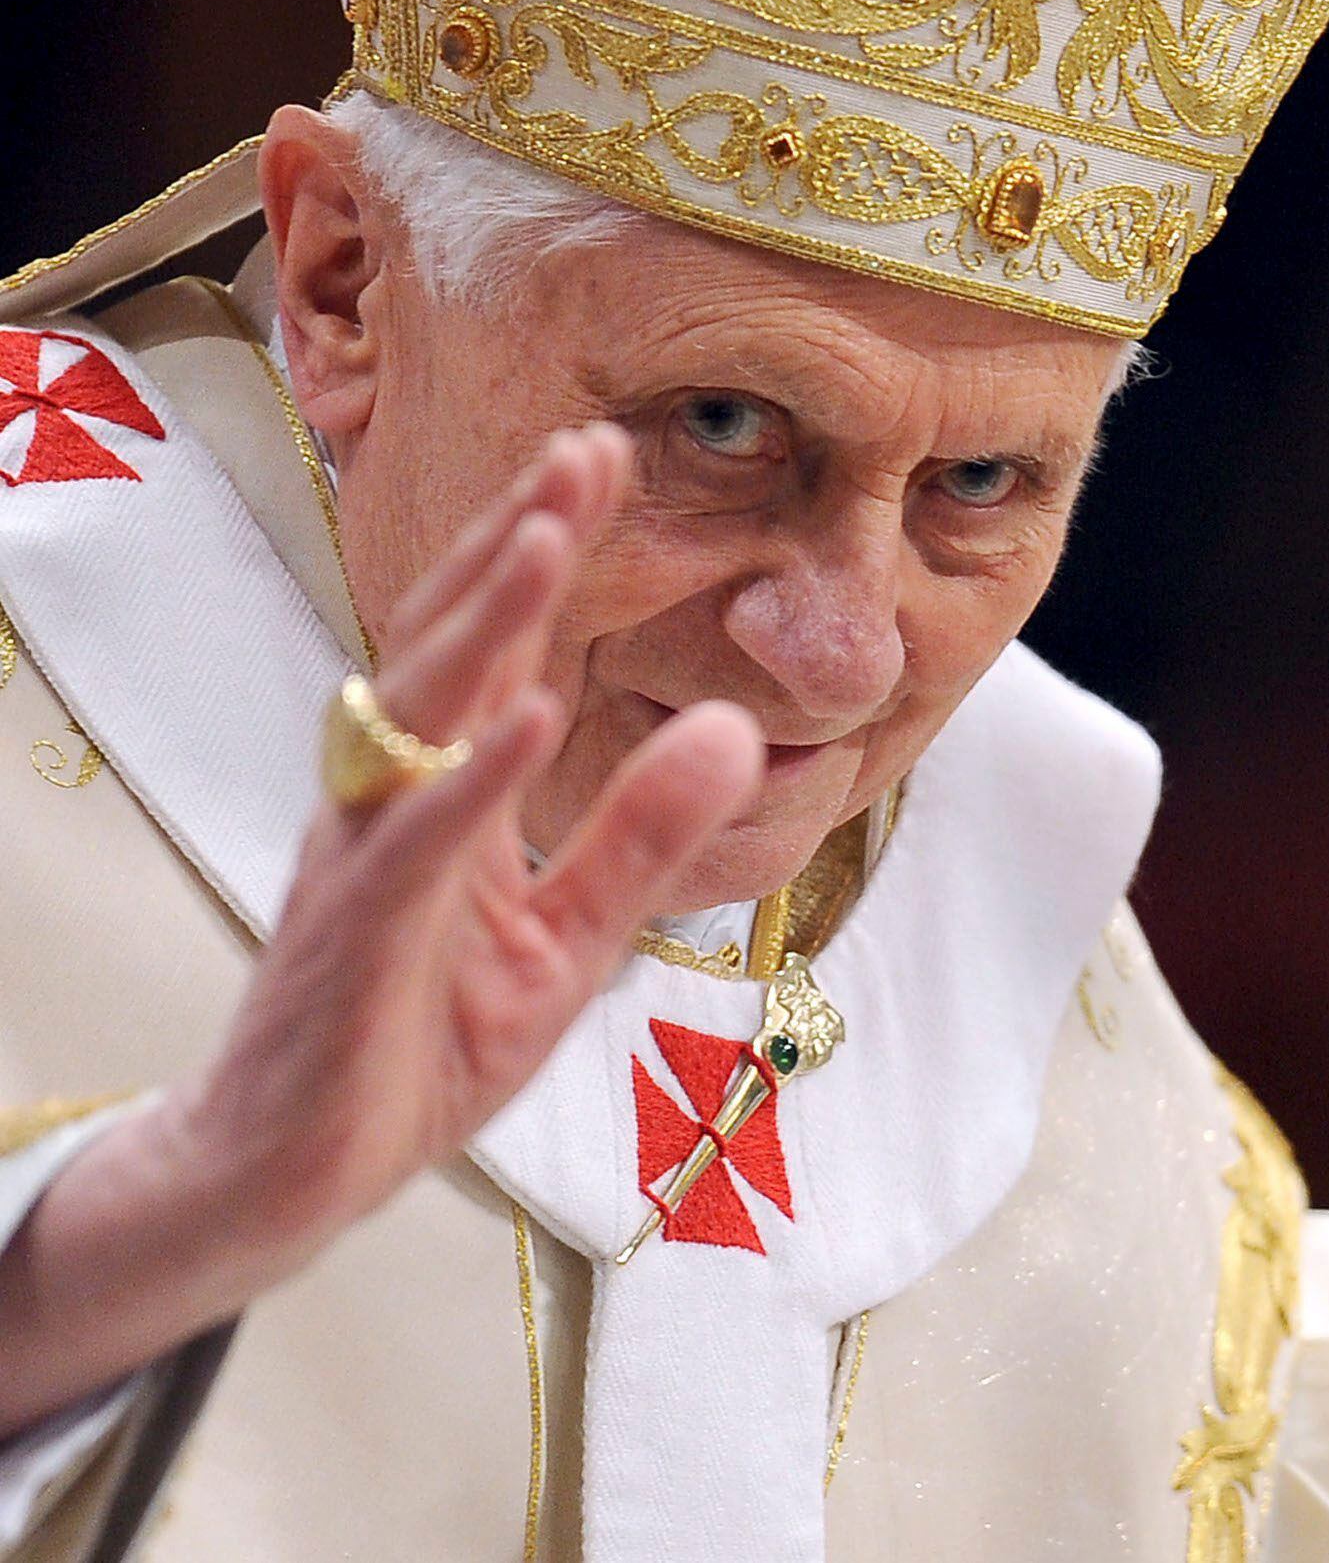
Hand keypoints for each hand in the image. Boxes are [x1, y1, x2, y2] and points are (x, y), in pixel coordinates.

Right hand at [0, 426, 762, 1431]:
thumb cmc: (424, 1041)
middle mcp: (396, 799)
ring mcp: (364, 860)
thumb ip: (645, 835)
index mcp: (451, 791)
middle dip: (517, 541)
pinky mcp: (354, 938)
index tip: (605, 453)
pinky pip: (415, 844)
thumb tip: (735, 731)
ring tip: (550, 534)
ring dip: (487, 622)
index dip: (544, 546)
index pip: (500, 643)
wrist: (302, 1172)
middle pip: (453, 644)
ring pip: (420, 714)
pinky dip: (474, 778)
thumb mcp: (574, 937)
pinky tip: (526, 716)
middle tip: (585, 446)